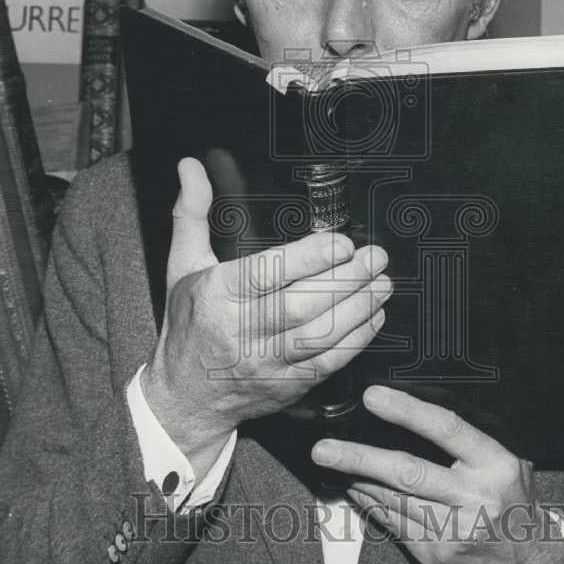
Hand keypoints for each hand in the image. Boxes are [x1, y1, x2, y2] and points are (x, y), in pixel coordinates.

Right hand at [142, 158, 390, 476]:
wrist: (185, 396)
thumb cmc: (189, 323)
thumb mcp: (181, 265)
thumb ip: (192, 213)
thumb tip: (191, 166)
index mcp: (217, 295)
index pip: (266, 275)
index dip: (308, 259)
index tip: (340, 243)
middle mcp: (242, 330)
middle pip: (301, 305)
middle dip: (346, 280)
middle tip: (375, 257)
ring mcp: (266, 362)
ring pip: (320, 335)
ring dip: (359, 308)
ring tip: (382, 283)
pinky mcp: (288, 385)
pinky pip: (328, 363)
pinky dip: (356, 340)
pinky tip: (372, 317)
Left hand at [311, 386, 563, 563]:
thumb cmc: (513, 504)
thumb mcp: (509, 466)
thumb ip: (472, 445)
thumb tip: (417, 412)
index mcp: (495, 467)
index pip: (447, 430)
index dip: (407, 411)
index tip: (372, 397)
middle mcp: (475, 499)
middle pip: (408, 472)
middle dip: (359, 458)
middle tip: (323, 448)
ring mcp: (454, 533)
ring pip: (392, 500)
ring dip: (358, 480)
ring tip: (331, 462)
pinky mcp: (436, 558)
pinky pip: (392, 525)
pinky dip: (370, 505)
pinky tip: (354, 490)